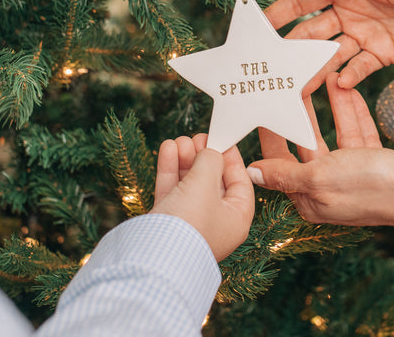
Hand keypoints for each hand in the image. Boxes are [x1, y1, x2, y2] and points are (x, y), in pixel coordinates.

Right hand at [151, 133, 254, 260]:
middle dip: (203, 156)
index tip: (221, 138)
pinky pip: (172, 190)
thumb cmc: (190, 222)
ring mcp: (191, 222)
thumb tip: (210, 151)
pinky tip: (167, 148)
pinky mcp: (168, 221)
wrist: (154, 255)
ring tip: (178, 141)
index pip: (240, 182)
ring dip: (185, 159)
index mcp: (237, 219)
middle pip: (213, 181)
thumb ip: (211, 160)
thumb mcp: (206, 183)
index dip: (231, 158)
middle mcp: (216, 222)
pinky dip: (170, 169)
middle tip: (196, 137)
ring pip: (190, 183)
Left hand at [247, 72, 393, 225]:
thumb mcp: (320, 178)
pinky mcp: (376, 163)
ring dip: (328, 106)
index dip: (270, 134)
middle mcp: (329, 189)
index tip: (262, 106)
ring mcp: (353, 176)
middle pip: (306, 144)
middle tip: (288, 84)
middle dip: (299, 113)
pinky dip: (352, 112)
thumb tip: (252, 174)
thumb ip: (285, 174)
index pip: (280, 163)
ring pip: (334, 134)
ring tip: (321, 76)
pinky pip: (358, 133)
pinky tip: (346, 89)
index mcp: (310, 199)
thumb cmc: (372, 186)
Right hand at [266, 0, 393, 89]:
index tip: (259, 26)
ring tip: (297, 85)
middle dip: (292, 48)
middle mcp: (351, 12)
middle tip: (272, 65)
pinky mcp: (383, 55)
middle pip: (313, 32)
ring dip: (314, 69)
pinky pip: (359, 68)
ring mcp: (366, 35)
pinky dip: (348, 76)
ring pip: (332, 55)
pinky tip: (339, 84)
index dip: (281, 12)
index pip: (306, 1)